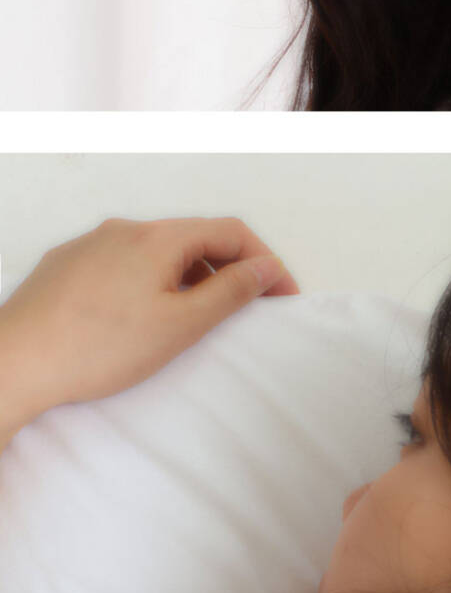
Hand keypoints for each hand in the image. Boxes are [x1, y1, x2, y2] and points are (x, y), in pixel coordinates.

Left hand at [0, 216, 297, 441]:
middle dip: (225, 270)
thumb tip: (265, 268)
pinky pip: (119, 265)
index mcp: (158, 237)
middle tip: (243, 311)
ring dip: (183, 278)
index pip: (230, 232)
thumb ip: (229, 293)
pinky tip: (135, 319)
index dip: (264, 262)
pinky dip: (144, 284)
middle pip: (191, 239)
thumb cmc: (96, 348)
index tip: (282, 295)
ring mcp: (89, 245)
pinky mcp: (64, 266)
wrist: (15, 362)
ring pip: (153, 253)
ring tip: (190, 320)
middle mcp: (123, 230)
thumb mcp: (178, 326)